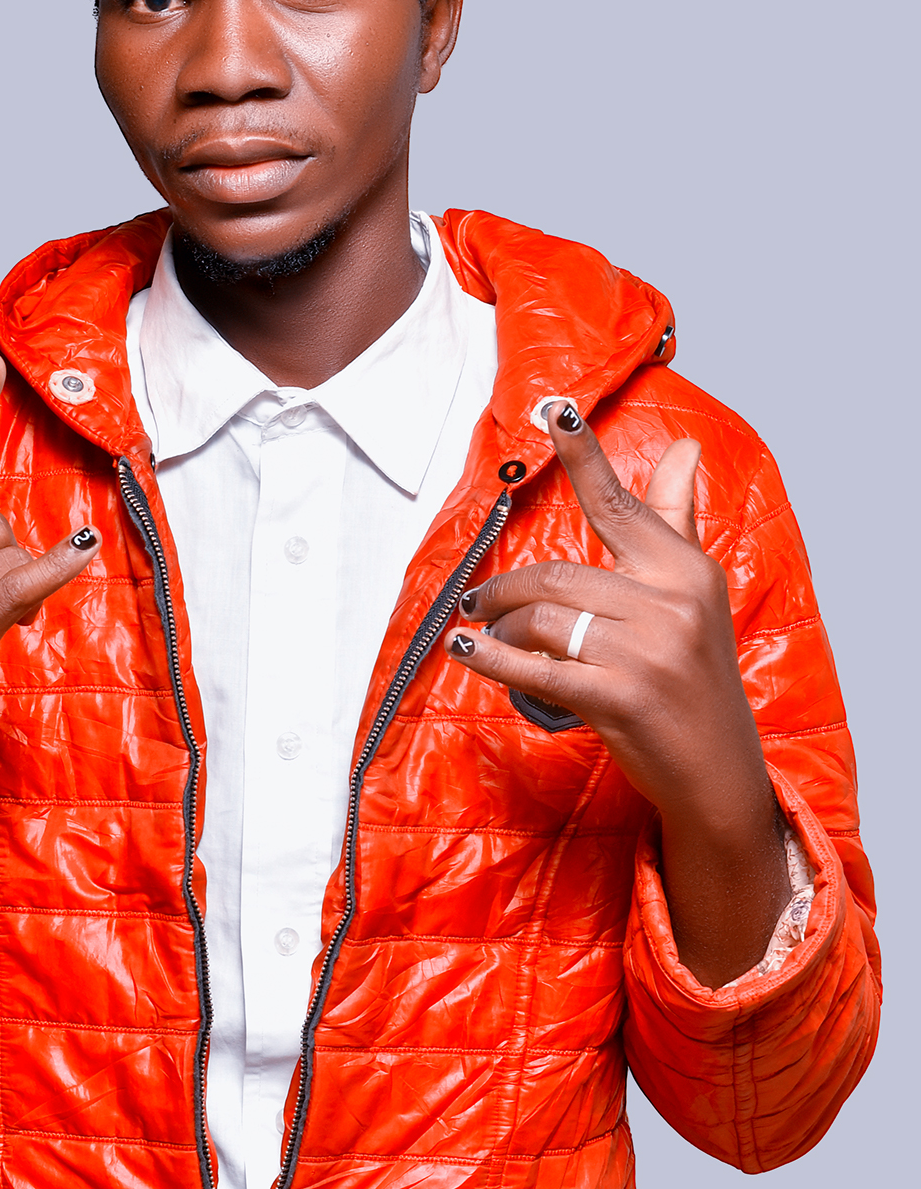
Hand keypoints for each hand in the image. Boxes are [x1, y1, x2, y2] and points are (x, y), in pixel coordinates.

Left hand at [445, 402, 788, 983]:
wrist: (718, 775)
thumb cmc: (696, 679)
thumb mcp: (694, 598)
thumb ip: (674, 524)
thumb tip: (682, 451)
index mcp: (686, 572)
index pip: (623, 505)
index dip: (586, 458)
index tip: (554, 412)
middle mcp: (670, 604)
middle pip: (557, 575)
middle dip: (505, 588)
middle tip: (478, 599)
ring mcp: (647, 652)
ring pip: (542, 619)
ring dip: (499, 628)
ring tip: (487, 637)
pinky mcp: (621, 697)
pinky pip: (537, 667)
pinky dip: (494, 661)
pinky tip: (471, 654)